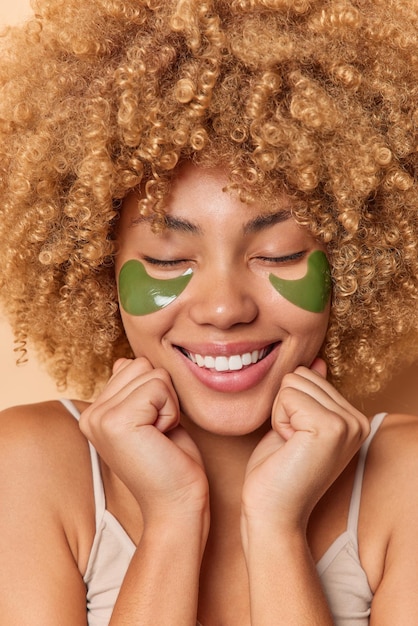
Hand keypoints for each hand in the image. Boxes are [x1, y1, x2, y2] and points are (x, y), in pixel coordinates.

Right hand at [79, 358, 208, 522]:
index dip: (157, 393)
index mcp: (96, 412)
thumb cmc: (171, 463)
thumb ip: (134, 391)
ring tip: (159, 436)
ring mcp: (100, 417)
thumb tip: (123, 362)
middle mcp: (91, 414)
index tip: (154, 429)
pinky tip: (162, 438)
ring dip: (168, 403)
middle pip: (142, 365)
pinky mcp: (116, 421)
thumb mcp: (152, 418)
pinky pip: (159, 387)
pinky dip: (171, 411)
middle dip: (163, 395)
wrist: (177, 505)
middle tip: (159, 433)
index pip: (133, 366)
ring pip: (152, 373)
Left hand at [242, 359, 369, 531]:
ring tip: (291, 446)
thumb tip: (317, 362)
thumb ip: (311, 395)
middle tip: (291, 444)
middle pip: (301, 375)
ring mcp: (347, 424)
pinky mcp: (330, 427)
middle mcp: (358, 421)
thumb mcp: (295, 425)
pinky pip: (287, 396)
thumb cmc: (277, 472)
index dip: (289, 406)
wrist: (272, 513)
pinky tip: (288, 447)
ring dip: (281, 414)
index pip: (309, 375)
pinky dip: (278, 420)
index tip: (296, 441)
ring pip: (292, 383)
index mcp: (353, 420)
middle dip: (284, 407)